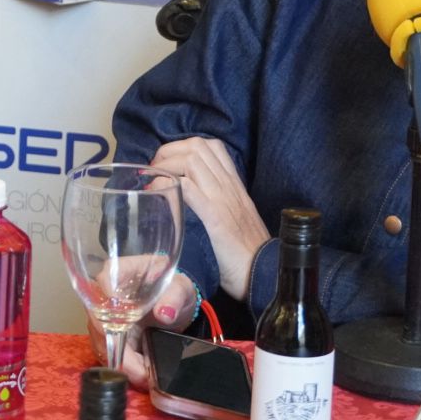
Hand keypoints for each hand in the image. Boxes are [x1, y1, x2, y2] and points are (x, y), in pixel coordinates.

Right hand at [84, 271, 198, 390]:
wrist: (174, 300)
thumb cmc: (173, 287)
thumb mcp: (180, 288)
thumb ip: (174, 297)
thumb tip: (164, 313)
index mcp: (117, 273)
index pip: (103, 287)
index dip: (109, 313)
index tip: (125, 336)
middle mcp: (103, 294)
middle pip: (98, 323)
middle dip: (120, 353)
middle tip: (142, 373)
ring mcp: (103, 316)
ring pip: (102, 343)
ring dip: (123, 364)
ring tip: (146, 377)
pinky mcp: (109, 334)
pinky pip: (110, 353)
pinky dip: (125, 367)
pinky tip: (142, 375)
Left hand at [150, 136, 270, 300]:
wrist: (267, 273)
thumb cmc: (247, 252)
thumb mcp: (234, 218)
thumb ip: (217, 204)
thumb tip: (188, 200)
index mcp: (234, 185)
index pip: (212, 146)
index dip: (182, 147)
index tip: (166, 162)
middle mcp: (229, 186)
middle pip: (197, 146)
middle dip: (169, 151)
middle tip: (154, 169)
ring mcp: (223, 199)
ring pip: (193, 159)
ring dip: (167, 164)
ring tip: (153, 179)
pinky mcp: (216, 218)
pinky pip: (190, 189)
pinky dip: (170, 184)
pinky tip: (159, 194)